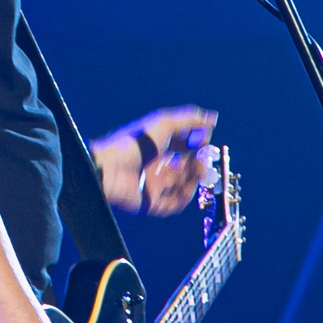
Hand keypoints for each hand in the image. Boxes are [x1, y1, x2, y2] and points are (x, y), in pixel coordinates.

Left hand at [96, 106, 219, 215]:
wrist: (110, 169)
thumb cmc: (133, 143)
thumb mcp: (163, 123)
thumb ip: (189, 120)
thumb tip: (212, 118)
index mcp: (156, 146)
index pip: (184, 145)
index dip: (197, 143)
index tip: (206, 139)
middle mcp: (156, 165)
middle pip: (186, 166)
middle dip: (199, 163)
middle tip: (204, 160)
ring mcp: (153, 185)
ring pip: (182, 185)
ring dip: (192, 179)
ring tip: (196, 172)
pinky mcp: (151, 203)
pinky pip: (174, 204)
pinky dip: (183, 197)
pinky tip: (186, 188)